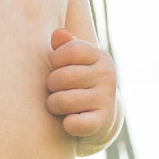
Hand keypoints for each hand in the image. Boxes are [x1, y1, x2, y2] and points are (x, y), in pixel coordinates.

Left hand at [45, 28, 119, 145]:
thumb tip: (58, 34)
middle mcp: (107, 75)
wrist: (100, 118)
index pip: (70, 50)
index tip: (56, 67)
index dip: (55, 60)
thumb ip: (65, 45)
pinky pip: (74, 123)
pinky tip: (69, 122)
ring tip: (59, 106)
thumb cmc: (78, 84)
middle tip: (56, 91)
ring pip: (63, 101)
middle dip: (51, 86)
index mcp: (100, 56)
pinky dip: (66, 124)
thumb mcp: (74, 62)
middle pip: (62, 77)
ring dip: (53, 106)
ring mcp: (106, 99)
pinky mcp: (102, 122)